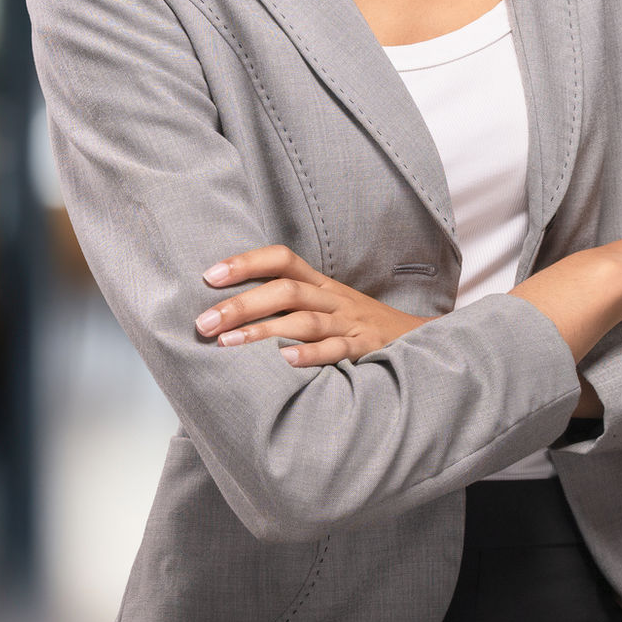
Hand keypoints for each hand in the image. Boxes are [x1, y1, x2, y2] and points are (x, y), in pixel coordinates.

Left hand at [195, 244, 431, 366]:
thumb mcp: (326, 304)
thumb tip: (229, 310)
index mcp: (319, 284)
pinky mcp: (364, 349)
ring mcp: (349, 323)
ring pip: (304, 321)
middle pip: (285, 290)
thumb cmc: (356, 324)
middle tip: (204, 322)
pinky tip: (285, 361)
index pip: (281, 259)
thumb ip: (288, 303)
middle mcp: (332, 299)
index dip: (246, 263)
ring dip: (263, 331)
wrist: (417, 339)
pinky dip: (311, 355)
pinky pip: (336, 350)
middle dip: (241, 304)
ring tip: (228, 344)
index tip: (209, 276)